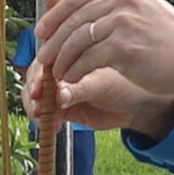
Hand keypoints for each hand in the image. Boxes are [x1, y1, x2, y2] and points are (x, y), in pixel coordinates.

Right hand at [28, 62, 173, 138]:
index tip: (38, 85)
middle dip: (34, 89)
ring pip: (37, 95)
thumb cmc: (127, 82)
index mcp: (71, 49)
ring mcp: (62, 87)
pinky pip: (47, 112)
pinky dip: (45, 119)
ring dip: (36, 105)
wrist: (140, 103)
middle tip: (37, 101)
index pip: (45, 55)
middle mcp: (63, 65)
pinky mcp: (64, 107)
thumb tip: (59, 95)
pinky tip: (53, 125)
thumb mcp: (103, 84)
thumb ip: (80, 89)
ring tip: (42, 116)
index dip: (38, 70)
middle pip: (35, 74)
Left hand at [33, 0, 173, 100]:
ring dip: (63, 60)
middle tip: (43, 57)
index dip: (56, 15)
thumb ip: (119, 10)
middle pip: (74, 19)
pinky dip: (76, 71)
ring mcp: (122, 21)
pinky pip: (87, 59)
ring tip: (57, 73)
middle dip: (54, 40)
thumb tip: (88, 18)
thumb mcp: (146, 12)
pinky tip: (72, 80)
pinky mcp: (123, 46)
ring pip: (77, 40)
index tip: (42, 30)